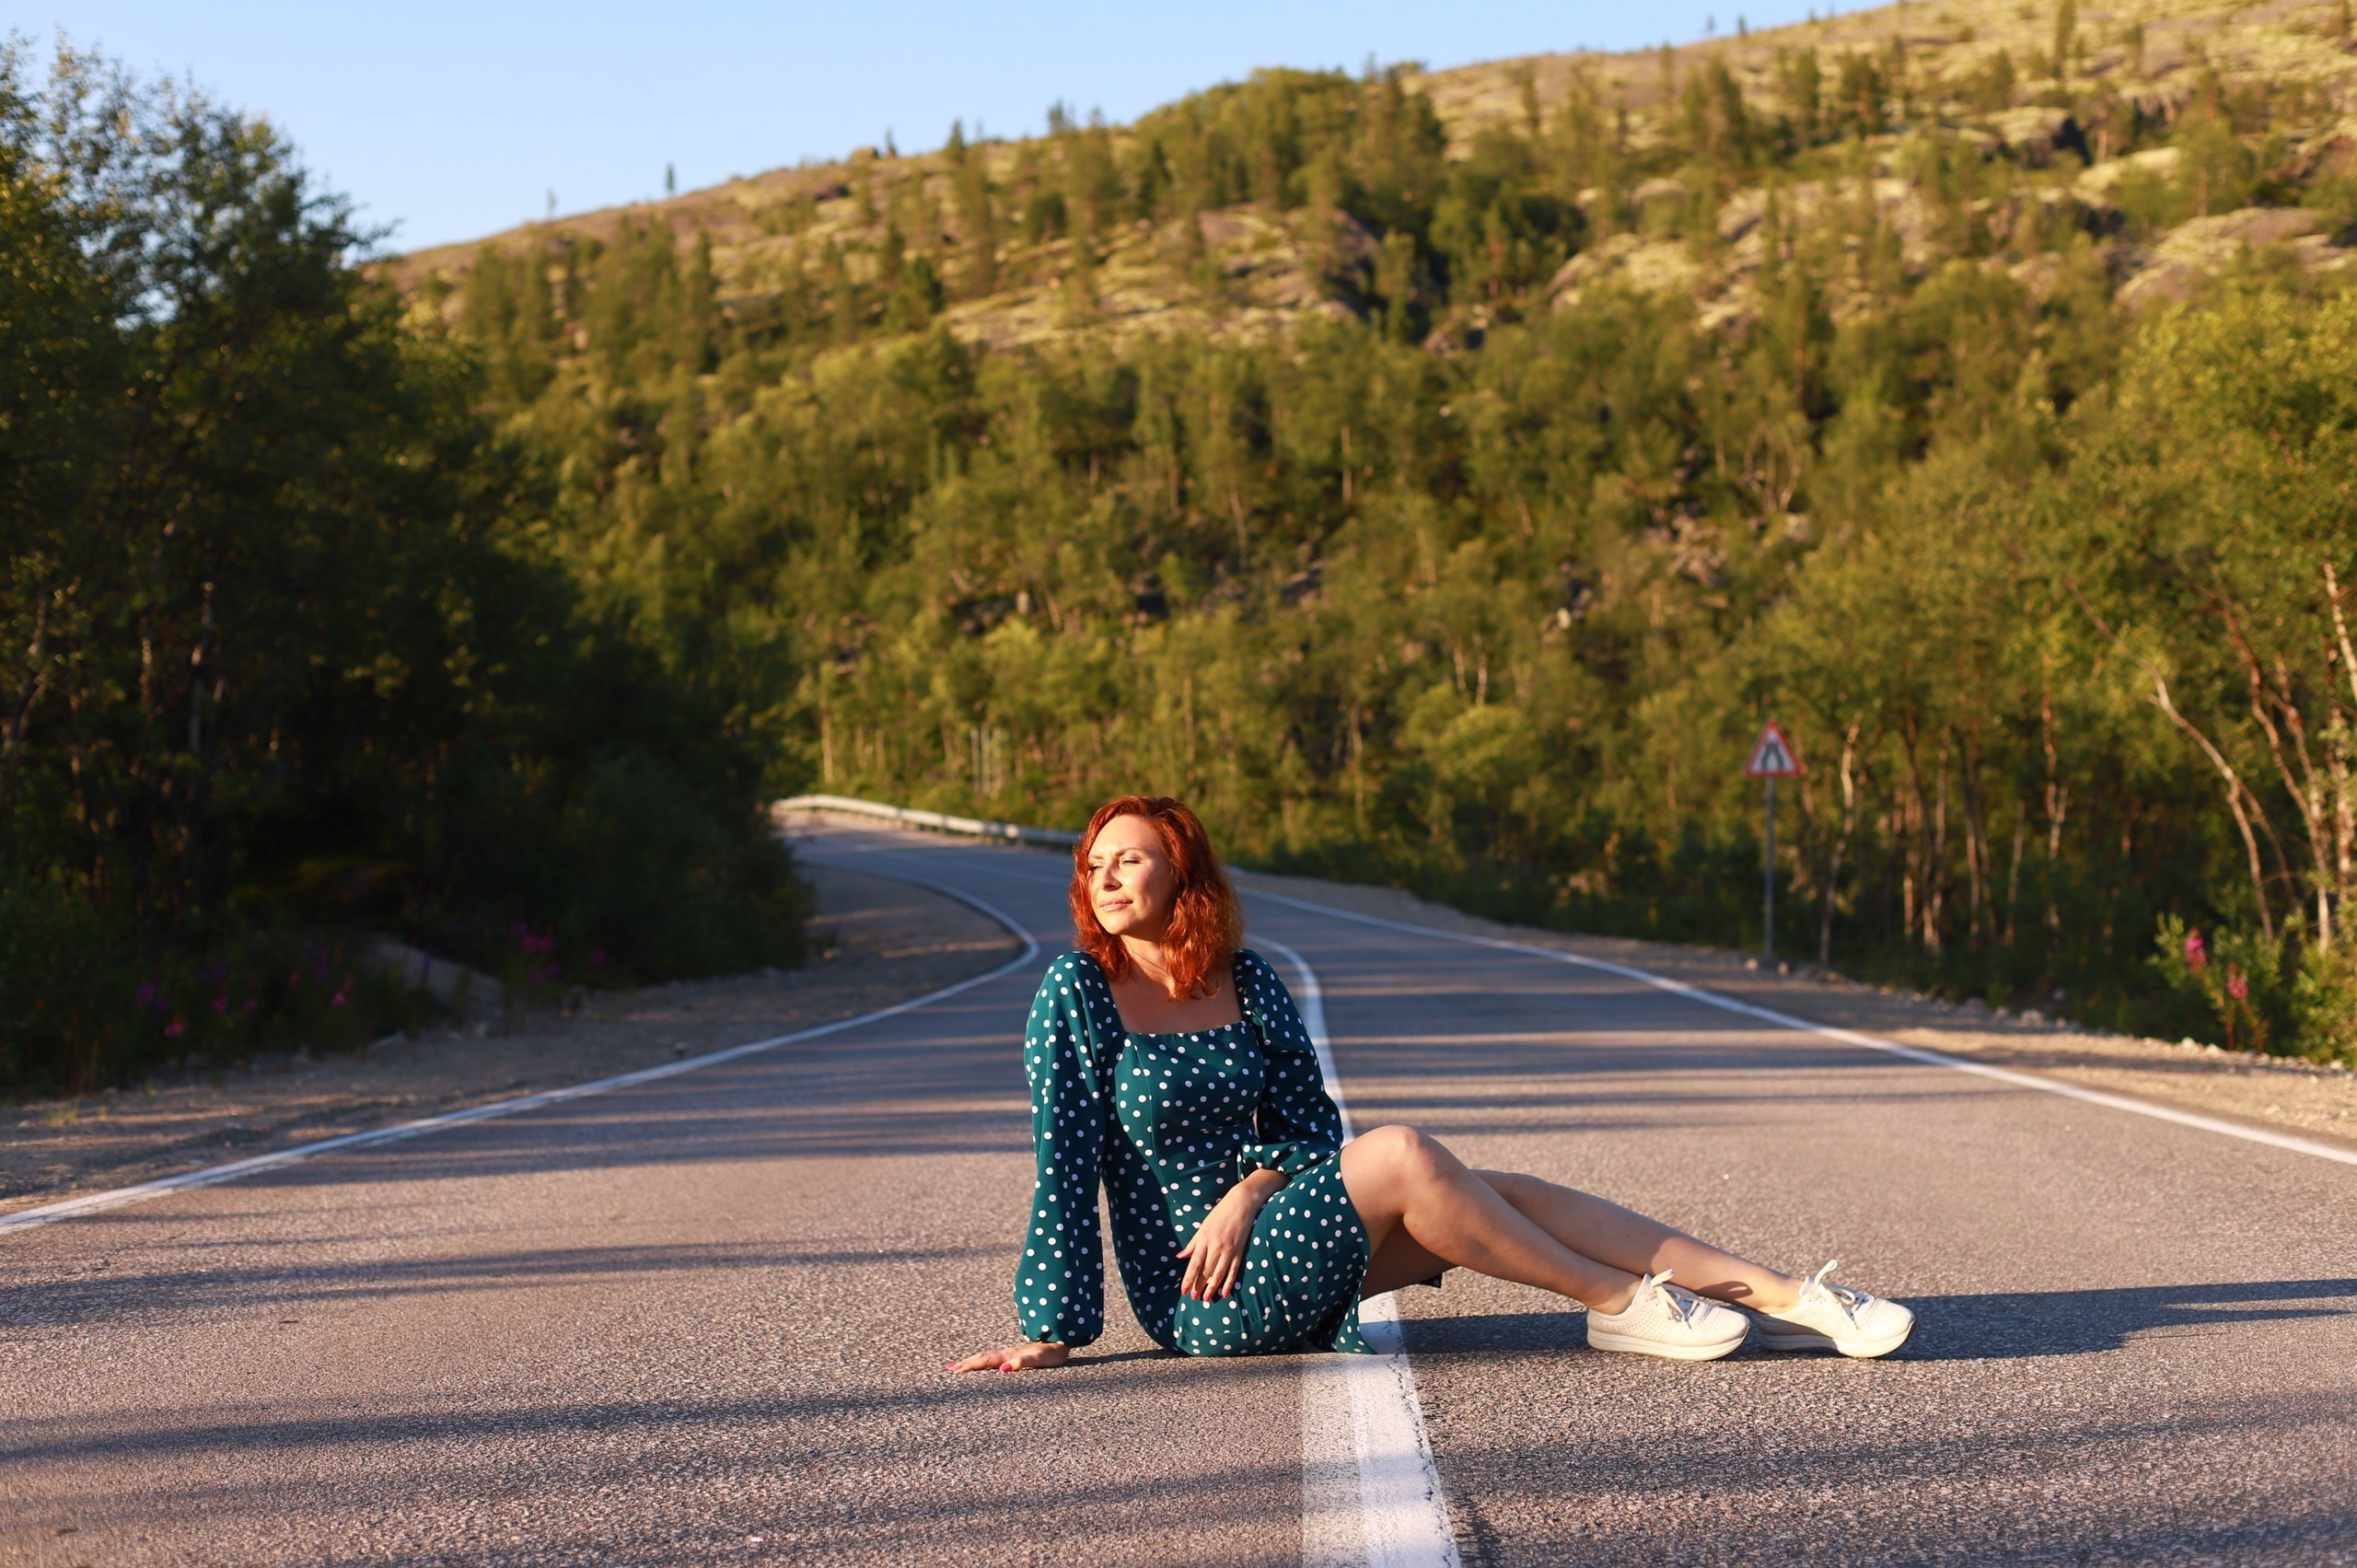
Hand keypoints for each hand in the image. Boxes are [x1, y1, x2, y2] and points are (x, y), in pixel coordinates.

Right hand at [947, 1340, 1068, 1373]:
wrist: (1062, 1341)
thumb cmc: (1051, 1354)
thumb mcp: (1039, 1361)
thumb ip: (1022, 1363)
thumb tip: (1003, 1370)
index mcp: (1010, 1355)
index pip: (986, 1361)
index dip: (970, 1366)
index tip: (955, 1370)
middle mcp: (1007, 1353)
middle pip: (982, 1357)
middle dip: (965, 1363)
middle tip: (948, 1369)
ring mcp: (1010, 1353)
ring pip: (986, 1356)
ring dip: (970, 1361)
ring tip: (957, 1365)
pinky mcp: (1014, 1354)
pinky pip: (992, 1357)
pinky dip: (981, 1360)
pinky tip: (980, 1363)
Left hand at [1177, 1170, 1283, 1300]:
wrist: (1240, 1204)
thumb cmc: (1219, 1214)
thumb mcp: (1203, 1227)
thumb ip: (1192, 1244)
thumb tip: (1179, 1257)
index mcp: (1204, 1240)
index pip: (1194, 1264)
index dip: (1188, 1279)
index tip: (1183, 1291)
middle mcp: (1215, 1247)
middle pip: (1206, 1272)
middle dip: (1199, 1286)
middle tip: (1194, 1298)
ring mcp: (1228, 1250)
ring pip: (1218, 1274)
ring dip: (1212, 1288)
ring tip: (1206, 1299)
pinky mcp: (1239, 1252)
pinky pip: (1233, 1271)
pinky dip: (1228, 1283)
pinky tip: (1224, 1293)